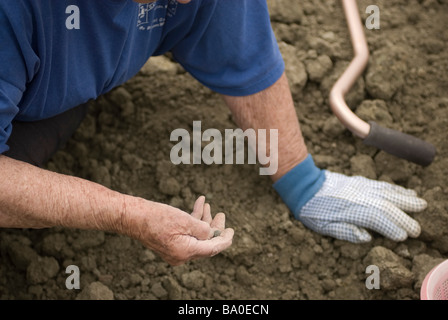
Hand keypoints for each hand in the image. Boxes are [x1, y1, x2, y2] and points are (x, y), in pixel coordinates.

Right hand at [121, 195, 233, 265]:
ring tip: (208, 205)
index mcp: (186, 252)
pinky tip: (198, 203)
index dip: (224, 239)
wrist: (132, 216)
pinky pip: (186, 233)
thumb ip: (202, 229)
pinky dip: (192, 220)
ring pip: (196, 236)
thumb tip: (211, 234)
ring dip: (203, 220)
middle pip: (205, 243)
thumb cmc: (156, 217)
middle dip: (214, 228)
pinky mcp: (169, 242)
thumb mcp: (185, 220)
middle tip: (222, 215)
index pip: (212, 249)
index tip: (232, 231)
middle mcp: (181, 255)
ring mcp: (174, 249)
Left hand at [274, 154, 426, 242]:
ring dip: (406, 199)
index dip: (393, 228)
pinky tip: (404, 191)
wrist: (304, 186)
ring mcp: (361, 187)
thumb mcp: (324, 227)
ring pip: (388, 193)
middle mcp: (360, 197)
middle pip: (388, 206)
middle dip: (405, 218)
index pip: (378, 220)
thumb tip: (367, 237)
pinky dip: (395, 188)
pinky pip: (381, 184)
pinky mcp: (360, 181)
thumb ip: (346, 232)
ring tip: (421, 204)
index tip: (404, 237)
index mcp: (352, 210)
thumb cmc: (312, 210)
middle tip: (418, 229)